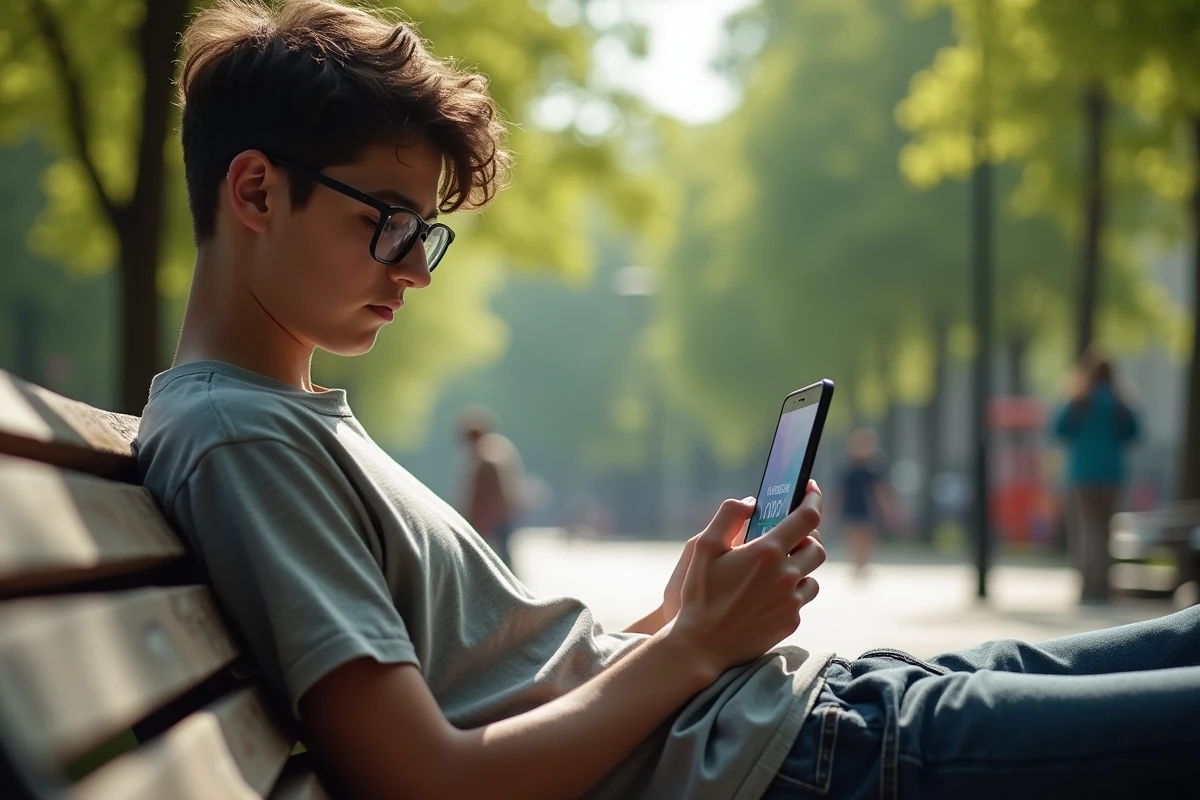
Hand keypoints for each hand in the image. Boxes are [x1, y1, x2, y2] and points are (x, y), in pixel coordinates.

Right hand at [666, 483, 824, 679]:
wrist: (701, 645)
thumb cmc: (699, 593)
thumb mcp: (704, 547)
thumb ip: (728, 515)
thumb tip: (751, 503)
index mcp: (766, 552)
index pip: (807, 517)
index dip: (813, 498)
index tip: (811, 488)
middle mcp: (786, 576)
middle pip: (817, 547)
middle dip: (807, 537)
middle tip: (790, 535)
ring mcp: (791, 601)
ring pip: (812, 575)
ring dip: (801, 566)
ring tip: (778, 566)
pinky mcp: (791, 621)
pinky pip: (802, 599)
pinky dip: (792, 591)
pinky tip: (769, 592)